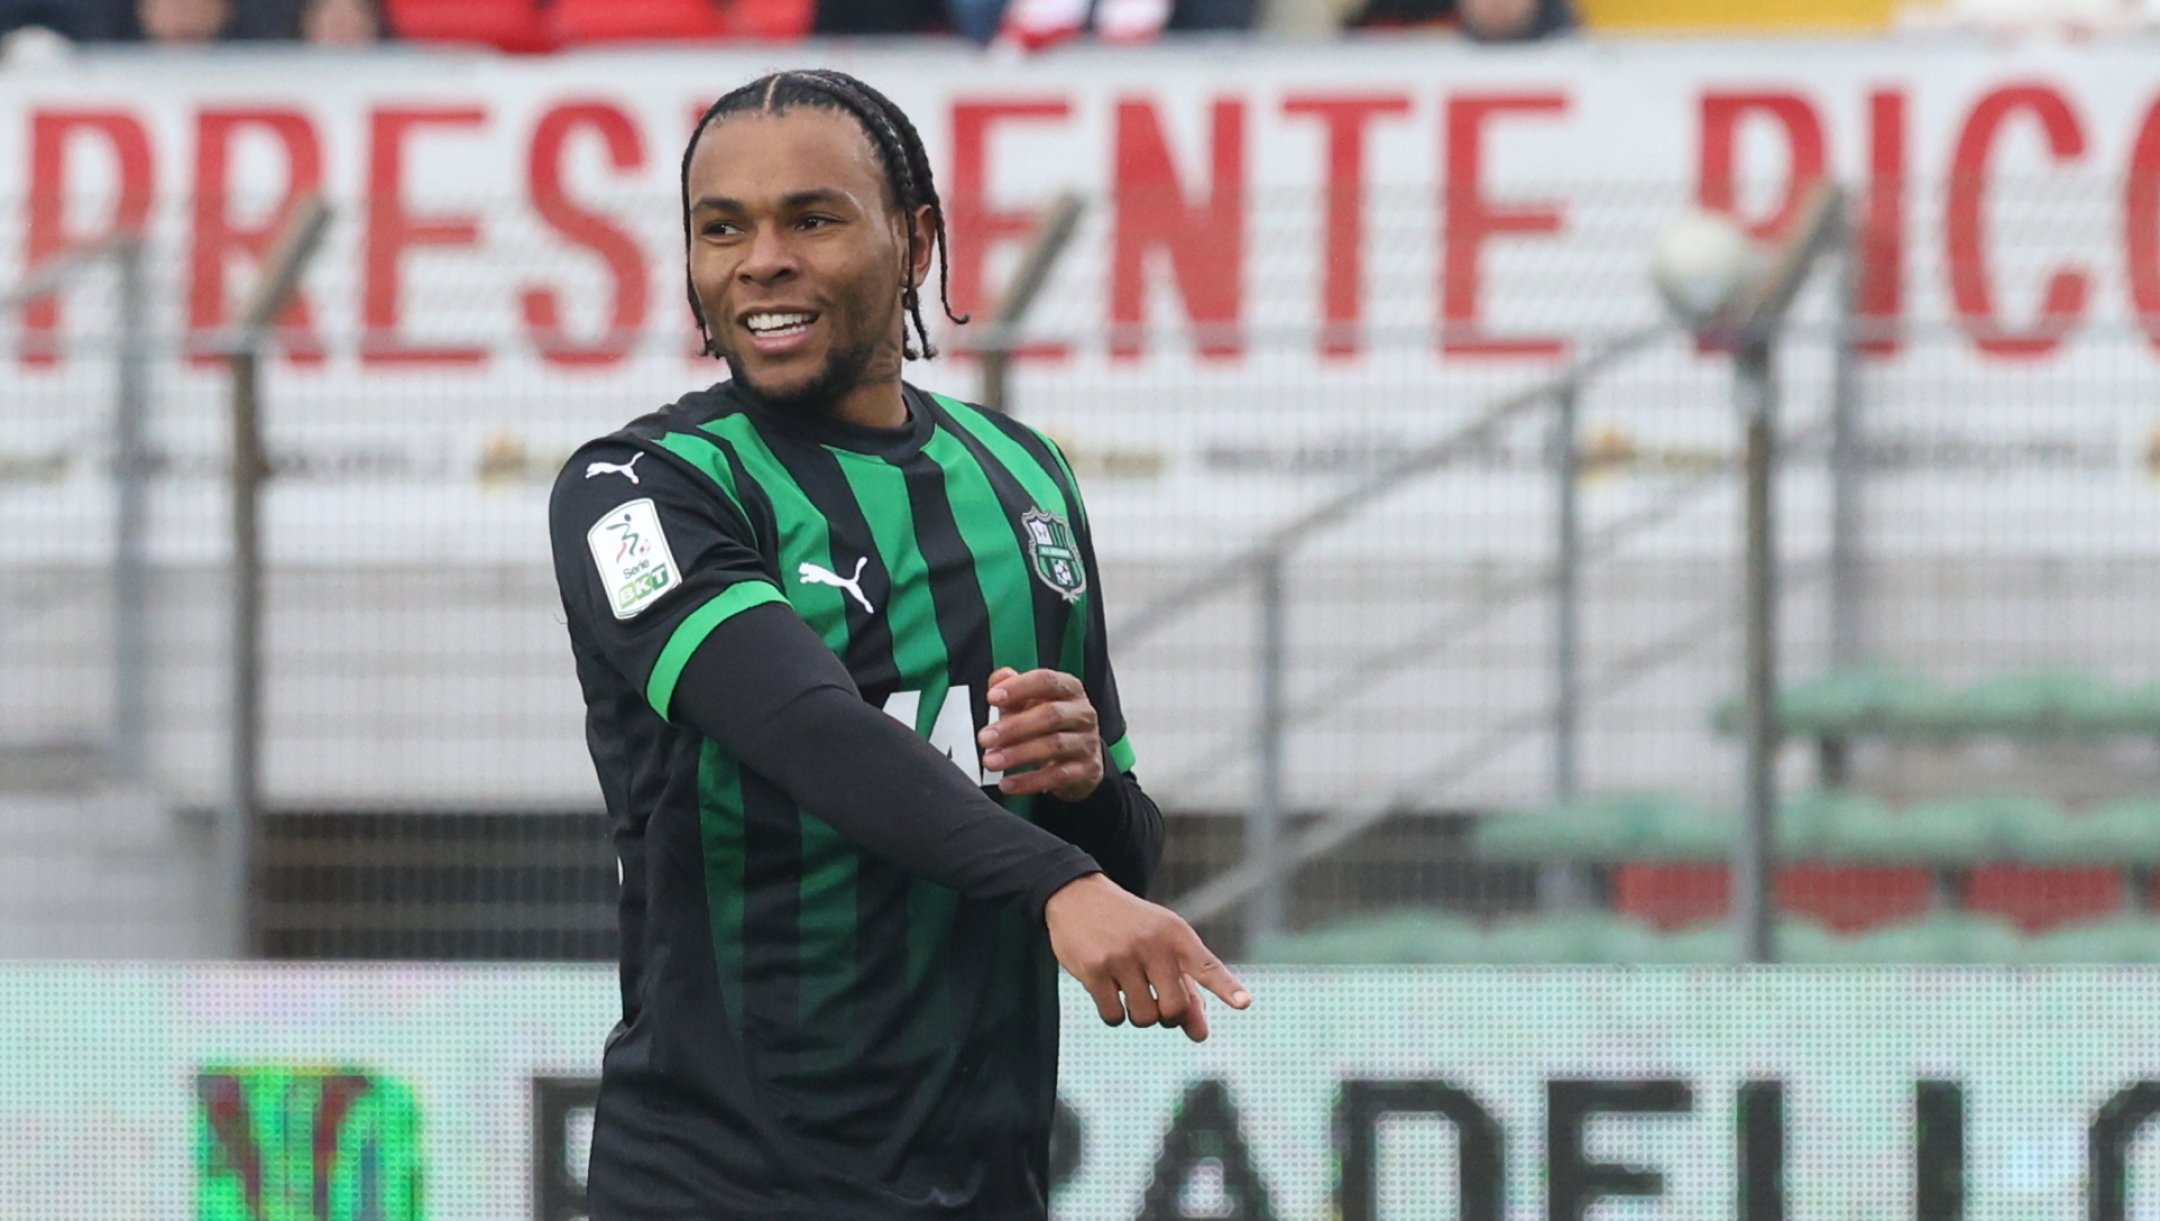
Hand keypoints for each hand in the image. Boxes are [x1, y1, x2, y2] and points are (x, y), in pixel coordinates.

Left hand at [980, 667, 1102, 800]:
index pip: (1047, 681)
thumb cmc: (1050, 725)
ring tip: (991, 761)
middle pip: (1051, 715)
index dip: (1019, 687)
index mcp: (1069, 689)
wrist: (1080, 760)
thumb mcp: (1031, 703)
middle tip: (985, 738)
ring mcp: (1087, 742)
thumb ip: (1013, 689)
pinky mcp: (1087, 770)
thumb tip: (998, 678)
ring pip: (1054, 745)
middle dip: (1014, 727)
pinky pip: (1058, 776)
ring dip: (1018, 754)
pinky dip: (1030, 781)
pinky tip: (1007, 783)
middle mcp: (1083, 713)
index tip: (992, 698)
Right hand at [1043, 873, 1250, 1042]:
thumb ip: (1186, 986)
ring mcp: (1121, 956)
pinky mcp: (1093, 969)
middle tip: (1160, 1006)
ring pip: (1144, 1017)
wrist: (1079, 897)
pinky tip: (1109, 994)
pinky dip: (1115, 1015)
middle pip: (1175, 1008)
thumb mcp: (1163, 943)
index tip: (1244, 1003)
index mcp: (1176, 934)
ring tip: (1132, 993)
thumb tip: (1200, 1034)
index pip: (1205, 965)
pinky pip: (1114, 1016)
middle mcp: (1151, 944)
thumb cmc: (1132, 927)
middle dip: (1170, 1017)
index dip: (1225, 987)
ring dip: (1140, 1015)